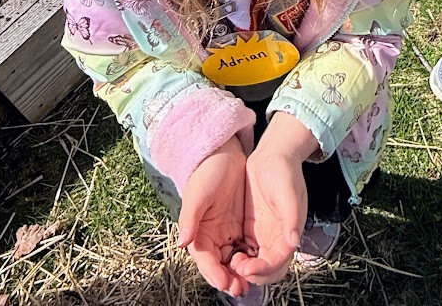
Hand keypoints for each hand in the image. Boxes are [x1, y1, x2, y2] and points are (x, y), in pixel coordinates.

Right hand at [177, 135, 250, 296]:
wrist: (226, 154)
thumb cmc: (208, 172)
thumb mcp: (198, 193)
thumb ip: (189, 218)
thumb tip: (181, 242)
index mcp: (197, 232)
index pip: (205, 259)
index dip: (214, 273)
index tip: (226, 283)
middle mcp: (211, 236)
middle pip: (220, 265)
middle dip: (230, 279)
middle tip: (242, 289)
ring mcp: (227, 232)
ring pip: (234, 260)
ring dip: (241, 273)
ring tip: (252, 282)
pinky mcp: (241, 226)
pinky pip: (246, 247)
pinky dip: (251, 257)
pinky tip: (260, 262)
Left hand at [232, 114, 315, 285]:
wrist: (273, 154)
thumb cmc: (284, 169)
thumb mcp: (288, 191)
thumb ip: (291, 217)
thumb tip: (294, 241)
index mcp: (288, 233)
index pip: (276, 264)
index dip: (262, 271)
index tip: (247, 268)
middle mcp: (276, 238)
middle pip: (265, 270)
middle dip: (250, 276)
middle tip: (234, 269)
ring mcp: (263, 234)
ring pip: (253, 263)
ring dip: (241, 270)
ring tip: (227, 264)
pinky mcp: (252, 228)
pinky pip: (244, 251)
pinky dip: (236, 257)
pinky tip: (225, 253)